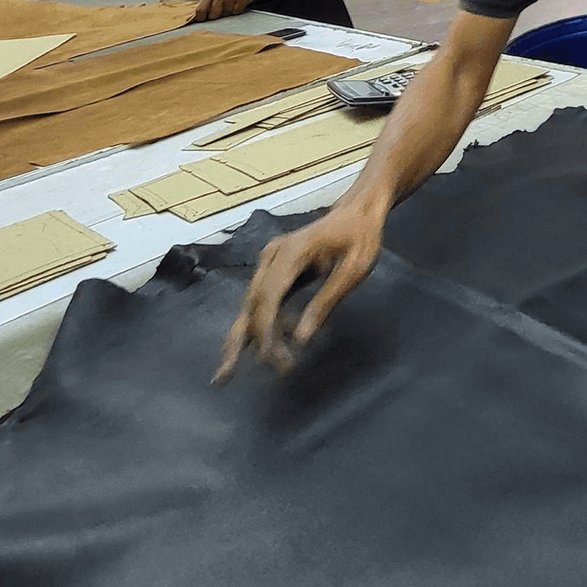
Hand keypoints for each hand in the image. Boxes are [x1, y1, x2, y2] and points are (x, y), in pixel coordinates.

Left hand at [194, 0, 257, 21]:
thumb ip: (201, 7)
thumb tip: (189, 19)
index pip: (200, 10)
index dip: (201, 18)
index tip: (204, 19)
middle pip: (213, 15)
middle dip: (217, 15)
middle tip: (220, 9)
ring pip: (227, 14)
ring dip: (228, 12)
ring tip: (230, 4)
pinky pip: (237, 11)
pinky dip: (237, 10)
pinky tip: (237, 3)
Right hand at [215, 203, 385, 380]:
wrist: (358, 209)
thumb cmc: (360, 236)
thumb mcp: (354, 270)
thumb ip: (326, 301)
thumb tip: (301, 338)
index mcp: (291, 252)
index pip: (267, 297)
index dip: (264, 331)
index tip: (271, 358)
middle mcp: (272, 255)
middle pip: (251, 303)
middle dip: (246, 341)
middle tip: (227, 377)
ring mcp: (269, 260)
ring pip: (249, 304)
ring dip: (243, 337)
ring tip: (225, 372)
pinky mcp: (273, 267)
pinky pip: (260, 299)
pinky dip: (257, 324)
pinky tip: (259, 349)